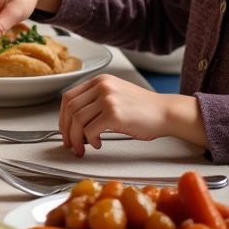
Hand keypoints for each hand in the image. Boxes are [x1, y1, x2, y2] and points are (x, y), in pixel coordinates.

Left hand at [59, 74, 193, 155]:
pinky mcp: (114, 113)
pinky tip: (98, 144)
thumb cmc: (143, 109)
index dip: (62, 116)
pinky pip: (90, 129)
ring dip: (76, 138)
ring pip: (78, 120)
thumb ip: (95, 101)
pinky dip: (90, 140)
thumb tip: (73, 123)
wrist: (166, 112)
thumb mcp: (115, 95)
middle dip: (66, 129)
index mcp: (99, 81)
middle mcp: (101, 86)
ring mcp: (107, 99)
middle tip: (70, 143)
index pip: (68, 97)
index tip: (64, 129)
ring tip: (82, 147)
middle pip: (70, 108)